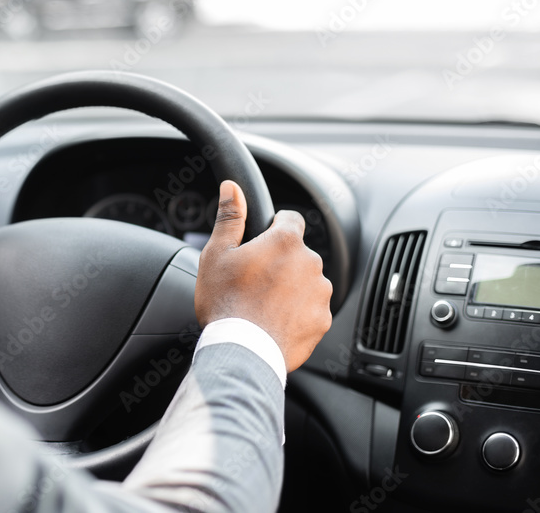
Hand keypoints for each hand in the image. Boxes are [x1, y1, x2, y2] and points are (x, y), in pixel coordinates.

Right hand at [195, 180, 332, 371]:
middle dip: (280, 262)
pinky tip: (273, 321)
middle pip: (298, 253)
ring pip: (306, 281)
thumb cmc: (226, 301)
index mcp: (286, 241)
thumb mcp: (217, 254)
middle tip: (253, 280)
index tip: (261, 242)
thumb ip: (230, 217)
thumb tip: (232, 187)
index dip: (274, 227)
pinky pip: (311, 309)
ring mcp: (320, 294)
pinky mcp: (323, 321)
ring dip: (291, 287)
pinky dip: (297, 313)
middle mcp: (311, 263)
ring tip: (262, 304)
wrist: (242, 352)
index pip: (291, 219)